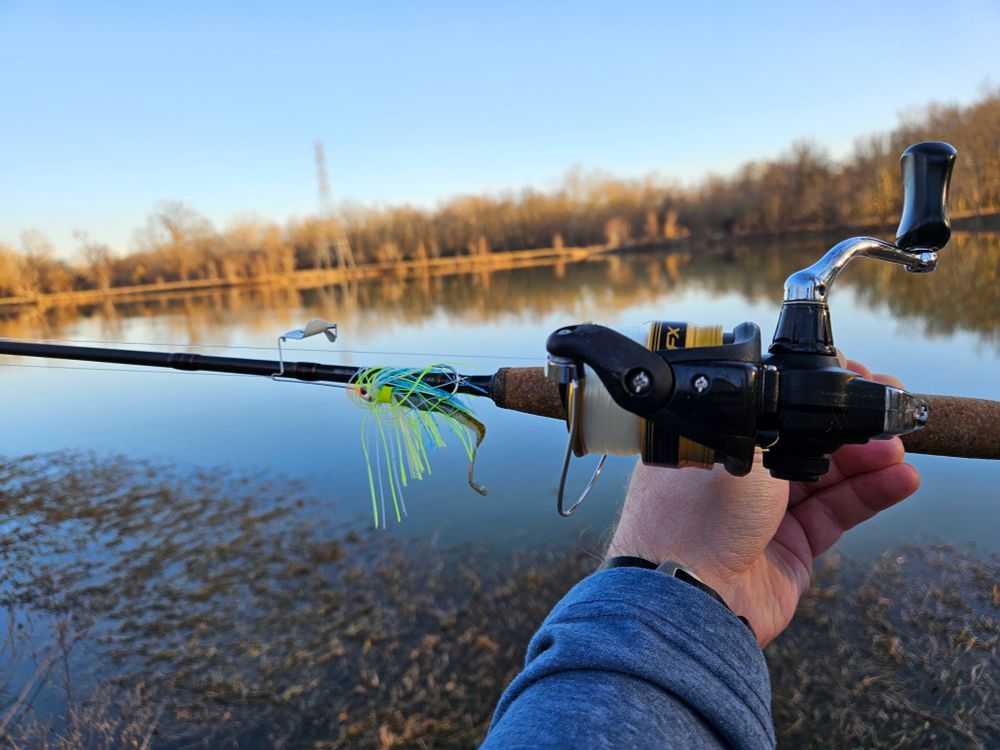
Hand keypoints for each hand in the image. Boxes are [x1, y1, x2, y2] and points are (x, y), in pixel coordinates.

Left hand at [605, 358, 920, 646]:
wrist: (691, 598)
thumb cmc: (695, 517)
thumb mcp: (738, 449)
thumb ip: (775, 422)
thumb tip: (810, 396)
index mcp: (712, 442)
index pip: (768, 408)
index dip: (809, 395)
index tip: (849, 380)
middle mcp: (735, 475)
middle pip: (803, 441)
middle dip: (848, 426)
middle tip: (886, 408)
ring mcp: (763, 513)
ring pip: (826, 476)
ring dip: (866, 458)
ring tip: (899, 444)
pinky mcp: (791, 548)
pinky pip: (836, 513)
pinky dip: (869, 494)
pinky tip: (900, 478)